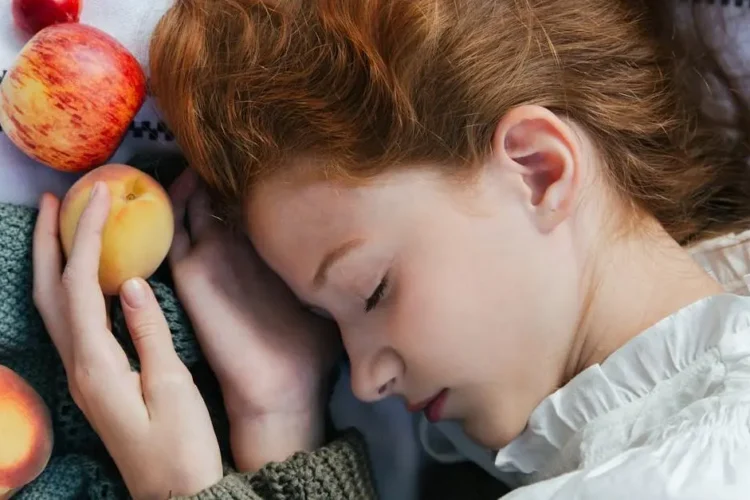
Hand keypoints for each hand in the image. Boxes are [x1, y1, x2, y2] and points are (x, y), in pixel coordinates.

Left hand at [32, 184, 222, 498]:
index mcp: (95, 364)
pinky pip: (73, 321)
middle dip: (47, 242)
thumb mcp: (172, 387)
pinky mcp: (96, 380)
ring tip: (64, 226)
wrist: (176, 495)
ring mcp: (83, 375)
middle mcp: (78, 367)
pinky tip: (92, 275)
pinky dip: (73, 287)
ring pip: (55, 307)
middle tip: (55, 199)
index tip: (100, 195)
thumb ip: (148, 332)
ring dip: (54, 262)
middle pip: (48, 293)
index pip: (80, 284)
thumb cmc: (181, 447)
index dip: (87, 235)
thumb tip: (128, 281)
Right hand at [168, 170, 339, 471]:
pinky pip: (174, 227)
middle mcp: (231, 251)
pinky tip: (187, 173)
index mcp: (260, 253)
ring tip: (202, 142)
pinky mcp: (192, 272)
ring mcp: (208, 258)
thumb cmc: (307, 344)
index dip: (248, 175)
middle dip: (218, 167)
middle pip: (214, 197)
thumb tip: (368, 228)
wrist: (281, 386)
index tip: (260, 145)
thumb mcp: (325, 291)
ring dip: (194, 176)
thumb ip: (329, 260)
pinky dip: (174, 199)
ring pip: (190, 205)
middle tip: (224, 133)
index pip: (245, 203)